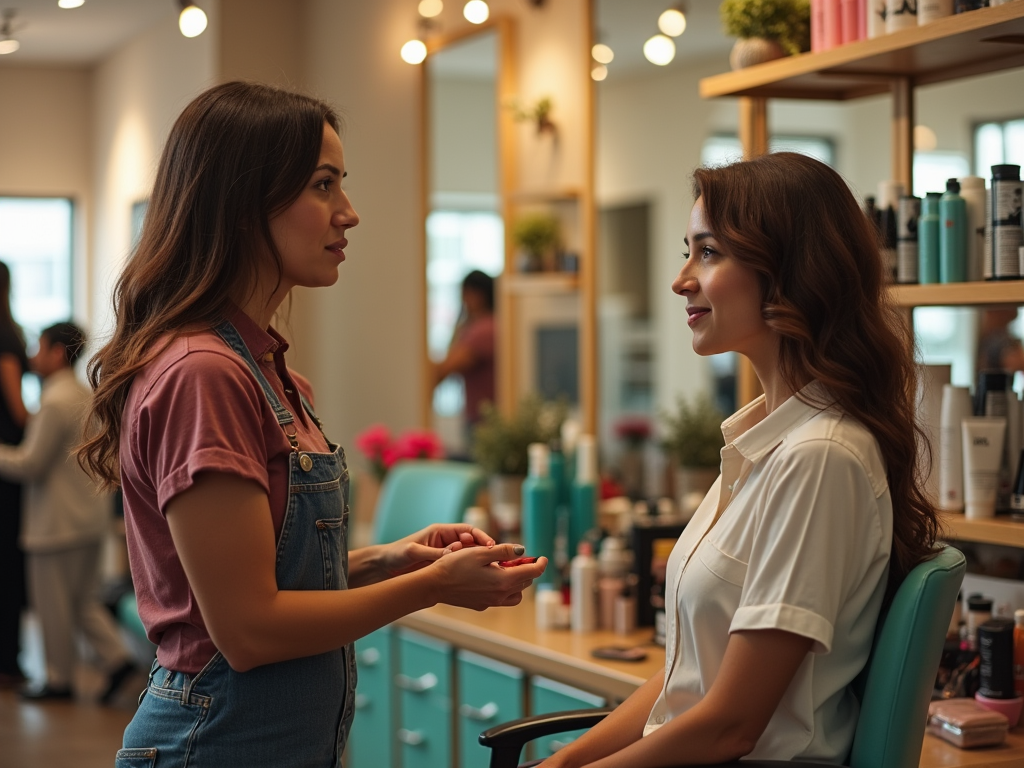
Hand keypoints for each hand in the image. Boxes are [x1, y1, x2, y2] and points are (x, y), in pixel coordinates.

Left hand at [376, 523, 496, 577]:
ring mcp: (445, 555)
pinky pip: (460, 568)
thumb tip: (453, 554)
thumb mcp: (414, 552)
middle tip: (494, 560)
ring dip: (477, 563)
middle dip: (483, 551)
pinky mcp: (443, 568)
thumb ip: (433, 553)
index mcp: (440, 532)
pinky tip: (475, 579)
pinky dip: (468, 572)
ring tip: (487, 570)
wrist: (383, 567)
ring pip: (468, 557)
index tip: (490, 546)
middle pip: (472, 544)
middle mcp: (446, 542)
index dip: (481, 537)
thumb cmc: (396, 554)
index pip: (467, 530)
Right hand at [430, 543, 547, 610]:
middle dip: (527, 570)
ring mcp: (491, 602)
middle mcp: (500, 594)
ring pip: (515, 595)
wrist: (434, 585)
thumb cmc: (455, 565)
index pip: (532, 573)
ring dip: (517, 582)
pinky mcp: (482, 605)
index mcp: (503, 580)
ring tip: (507, 569)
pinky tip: (492, 578)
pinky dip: (504, 588)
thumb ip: (503, 551)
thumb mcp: (480, 552)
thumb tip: (522, 550)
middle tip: (520, 558)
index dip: (540, 564)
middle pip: (525, 583)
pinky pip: (501, 599)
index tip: (542, 558)